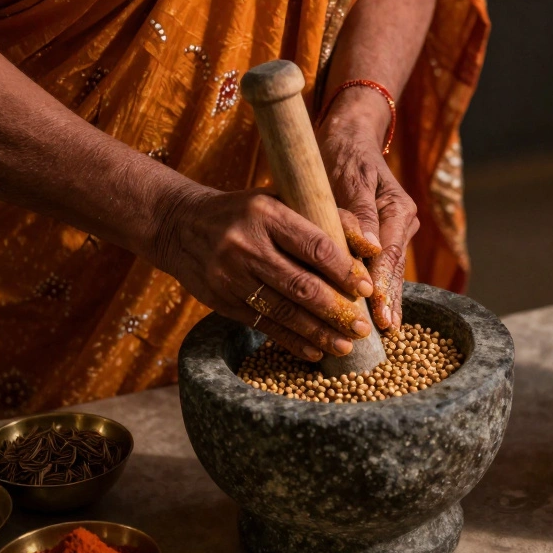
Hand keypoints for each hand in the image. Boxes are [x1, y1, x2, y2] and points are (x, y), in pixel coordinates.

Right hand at [150, 184, 375, 361]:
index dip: (344, 270)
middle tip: (362, 328)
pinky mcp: (221, 300)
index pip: (315, 246)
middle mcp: (246, 245)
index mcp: (266, 213)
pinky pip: (262, 324)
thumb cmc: (245, 212)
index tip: (366, 289)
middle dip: (336, 310)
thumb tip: (373, 246)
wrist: (179, 225)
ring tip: (345, 346)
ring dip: (318, 332)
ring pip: (283, 310)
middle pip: (300, 285)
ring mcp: (230, 275)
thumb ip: (329, 218)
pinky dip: (291, 340)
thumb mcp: (281, 200)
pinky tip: (314, 351)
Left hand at [319, 88, 418, 331]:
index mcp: (398, 208)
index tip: (376, 308)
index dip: (382, 283)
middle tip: (383, 331)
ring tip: (383, 331)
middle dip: (388, 300)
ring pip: (390, 271)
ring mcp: (395, 231)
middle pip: (394, 268)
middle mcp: (402, 222)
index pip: (389, 253)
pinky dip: (377, 289)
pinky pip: (381, 267)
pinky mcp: (383, 237)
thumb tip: (369, 246)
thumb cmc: (342, 152)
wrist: (348, 135)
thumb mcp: (347, 176)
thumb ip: (358, 211)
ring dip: (386, 300)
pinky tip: (377, 314)